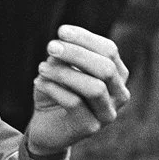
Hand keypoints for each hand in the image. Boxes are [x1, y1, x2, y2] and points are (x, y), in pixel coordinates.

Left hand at [26, 24, 129, 155]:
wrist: (47, 127)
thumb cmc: (57, 92)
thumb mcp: (61, 68)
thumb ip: (65, 56)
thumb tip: (62, 47)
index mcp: (118, 75)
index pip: (109, 51)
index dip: (86, 38)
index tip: (61, 31)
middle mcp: (119, 95)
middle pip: (106, 68)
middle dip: (77, 54)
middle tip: (51, 46)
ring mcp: (107, 114)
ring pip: (94, 88)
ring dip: (64, 73)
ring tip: (41, 67)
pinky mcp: (90, 128)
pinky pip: (75, 103)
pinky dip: (54, 89)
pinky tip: (39, 82)